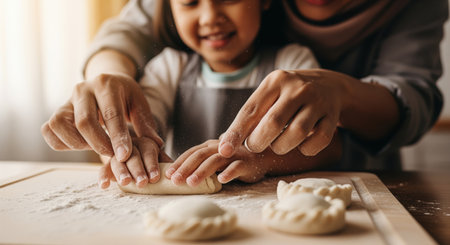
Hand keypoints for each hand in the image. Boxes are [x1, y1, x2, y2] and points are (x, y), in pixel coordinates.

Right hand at [41, 73, 162, 161]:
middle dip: (99, 144)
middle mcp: (83, 89)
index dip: (117, 137)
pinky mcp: (57, 112)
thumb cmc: (125, 96)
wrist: (105, 82)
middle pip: (84, 122)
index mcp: (107, 85)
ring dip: (78, 144)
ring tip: (96, 147)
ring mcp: (66, 100)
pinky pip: (49, 130)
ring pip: (60, 125)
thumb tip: (156, 145)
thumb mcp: (139, 104)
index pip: (111, 114)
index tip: (124, 156)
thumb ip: (146, 124)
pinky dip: (62, 143)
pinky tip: (81, 145)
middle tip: (113, 157)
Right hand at [97, 136, 172, 188]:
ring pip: (118, 161)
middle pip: (133, 156)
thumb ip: (166, 162)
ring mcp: (117, 153)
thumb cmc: (152, 161)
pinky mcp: (107, 163)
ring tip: (126, 182)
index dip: (152, 165)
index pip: (148, 151)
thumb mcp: (161, 158)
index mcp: (146, 142)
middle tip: (142, 182)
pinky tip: (104, 185)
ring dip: (122, 172)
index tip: (155, 177)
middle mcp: (131, 145)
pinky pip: (103, 168)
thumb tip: (173, 168)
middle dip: (138, 170)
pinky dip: (103, 177)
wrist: (133, 152)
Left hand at [166, 140, 273, 185]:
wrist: (263, 156)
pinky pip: (237, 167)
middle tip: (175, 181)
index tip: (168, 175)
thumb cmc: (234, 160)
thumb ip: (201, 163)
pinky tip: (221, 180)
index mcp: (210, 146)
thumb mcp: (216, 159)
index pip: (192, 152)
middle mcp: (220, 147)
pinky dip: (229, 173)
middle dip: (186, 168)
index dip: (179, 162)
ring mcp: (234, 154)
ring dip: (202, 172)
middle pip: (200, 155)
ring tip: (191, 183)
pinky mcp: (247, 162)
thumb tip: (177, 174)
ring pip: (216, 161)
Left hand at [218, 69, 351, 156]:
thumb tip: (225, 144)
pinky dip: (305, 150)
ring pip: (296, 134)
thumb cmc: (288, 95)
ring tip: (277, 145)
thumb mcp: (269, 95)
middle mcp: (297, 88)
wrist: (329, 85)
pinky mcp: (332, 116)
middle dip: (259, 142)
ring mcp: (317, 101)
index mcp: (275, 81)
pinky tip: (300, 145)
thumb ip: (251, 116)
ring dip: (281, 148)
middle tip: (255, 146)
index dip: (236, 132)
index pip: (251, 110)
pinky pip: (317, 141)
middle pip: (273, 123)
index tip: (224, 150)